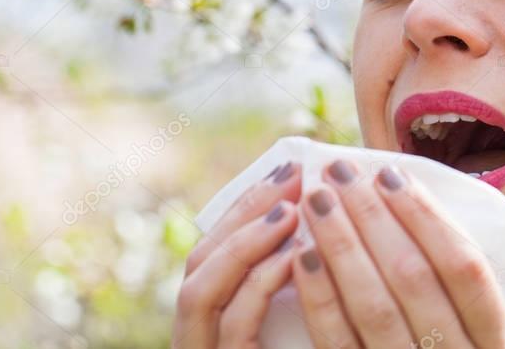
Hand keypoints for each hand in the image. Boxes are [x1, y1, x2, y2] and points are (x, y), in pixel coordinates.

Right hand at [172, 161, 301, 347]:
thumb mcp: (292, 318)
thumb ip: (286, 279)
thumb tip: (309, 215)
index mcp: (207, 322)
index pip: (211, 254)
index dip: (243, 209)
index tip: (284, 172)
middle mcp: (195, 337)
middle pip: (201, 262)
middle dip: (245, 213)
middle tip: (292, 175)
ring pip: (202, 290)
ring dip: (245, 242)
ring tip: (291, 209)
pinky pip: (235, 325)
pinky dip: (260, 285)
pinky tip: (293, 256)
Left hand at [291, 160, 504, 348]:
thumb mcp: (477, 342)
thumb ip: (455, 291)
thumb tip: (409, 205)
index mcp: (498, 348)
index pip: (467, 269)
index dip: (427, 216)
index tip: (390, 174)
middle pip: (415, 278)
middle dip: (373, 217)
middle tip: (340, 171)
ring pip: (374, 306)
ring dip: (342, 245)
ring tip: (317, 199)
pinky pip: (339, 343)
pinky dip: (319, 296)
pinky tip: (303, 255)